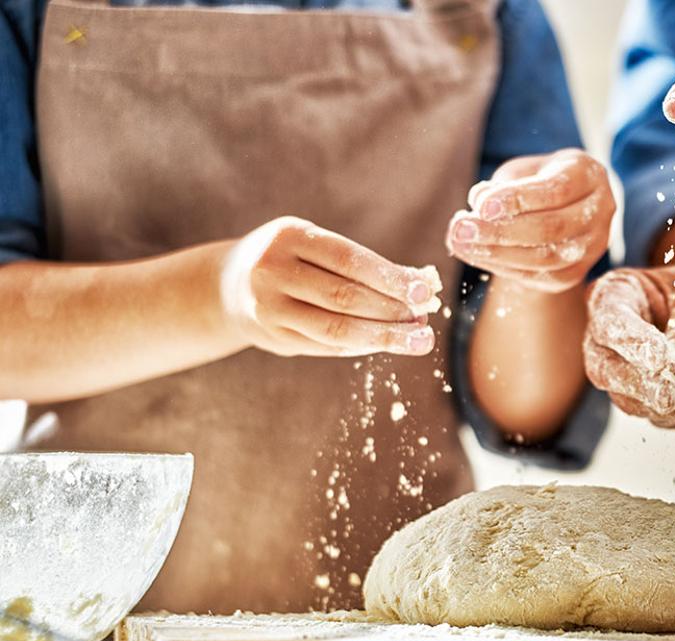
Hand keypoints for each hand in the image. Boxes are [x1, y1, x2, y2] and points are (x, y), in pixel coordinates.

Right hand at [219, 217, 441, 357]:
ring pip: (336, 330)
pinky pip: (326, 347)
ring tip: (417, 339)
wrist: (228, 285)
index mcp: (288, 237)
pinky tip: (385, 344)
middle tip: (424, 321)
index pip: (348, 260)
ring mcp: (268, 308)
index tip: (424, 291)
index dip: (389, 277)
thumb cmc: (291, 259)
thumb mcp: (315, 245)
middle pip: (344, 298)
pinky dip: (361, 347)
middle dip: (391, 311)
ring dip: (383, 337)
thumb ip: (360, 264)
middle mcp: (272, 271)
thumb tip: (421, 284)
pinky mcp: (273, 338)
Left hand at [446, 149, 615, 292]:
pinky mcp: (577, 272)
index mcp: (589, 175)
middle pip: (551, 228)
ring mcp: (593, 246)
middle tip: (461, 228)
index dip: (518, 199)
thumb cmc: (540, 179)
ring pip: (546, 259)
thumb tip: (477, 202)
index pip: (556, 190)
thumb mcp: (524, 170)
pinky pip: (540, 276)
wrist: (567, 206)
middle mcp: (601, 212)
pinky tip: (476, 255)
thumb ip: (504, 184)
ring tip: (460, 242)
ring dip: (497, 253)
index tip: (480, 204)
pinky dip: (503, 267)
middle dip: (501, 231)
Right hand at [584, 255, 674, 429]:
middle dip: (639, 384)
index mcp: (622, 295)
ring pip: (631, 402)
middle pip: (604, 369)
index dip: (629, 340)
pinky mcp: (659, 406)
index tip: (658, 357)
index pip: (609, 320)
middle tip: (671, 394)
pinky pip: (663, 420)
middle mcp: (618, 339)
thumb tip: (674, 378)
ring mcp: (635, 376)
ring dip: (669, 403)